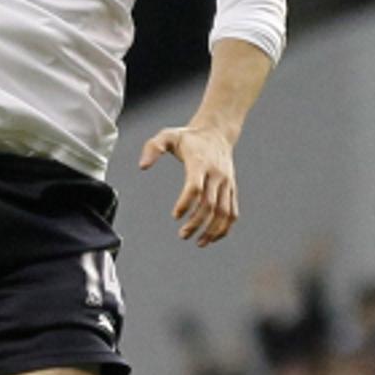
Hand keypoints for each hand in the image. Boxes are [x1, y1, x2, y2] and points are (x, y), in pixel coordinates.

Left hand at [139, 125, 237, 246]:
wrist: (217, 133)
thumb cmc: (187, 137)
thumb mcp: (167, 136)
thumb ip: (153, 148)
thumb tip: (142, 166)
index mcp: (200, 163)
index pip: (195, 187)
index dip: (186, 203)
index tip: (175, 216)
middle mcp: (217, 174)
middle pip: (210, 204)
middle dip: (197, 222)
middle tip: (182, 235)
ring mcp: (227, 182)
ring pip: (225, 211)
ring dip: (213, 229)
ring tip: (198, 242)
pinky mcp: (232, 188)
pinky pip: (233, 211)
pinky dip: (225, 227)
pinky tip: (212, 238)